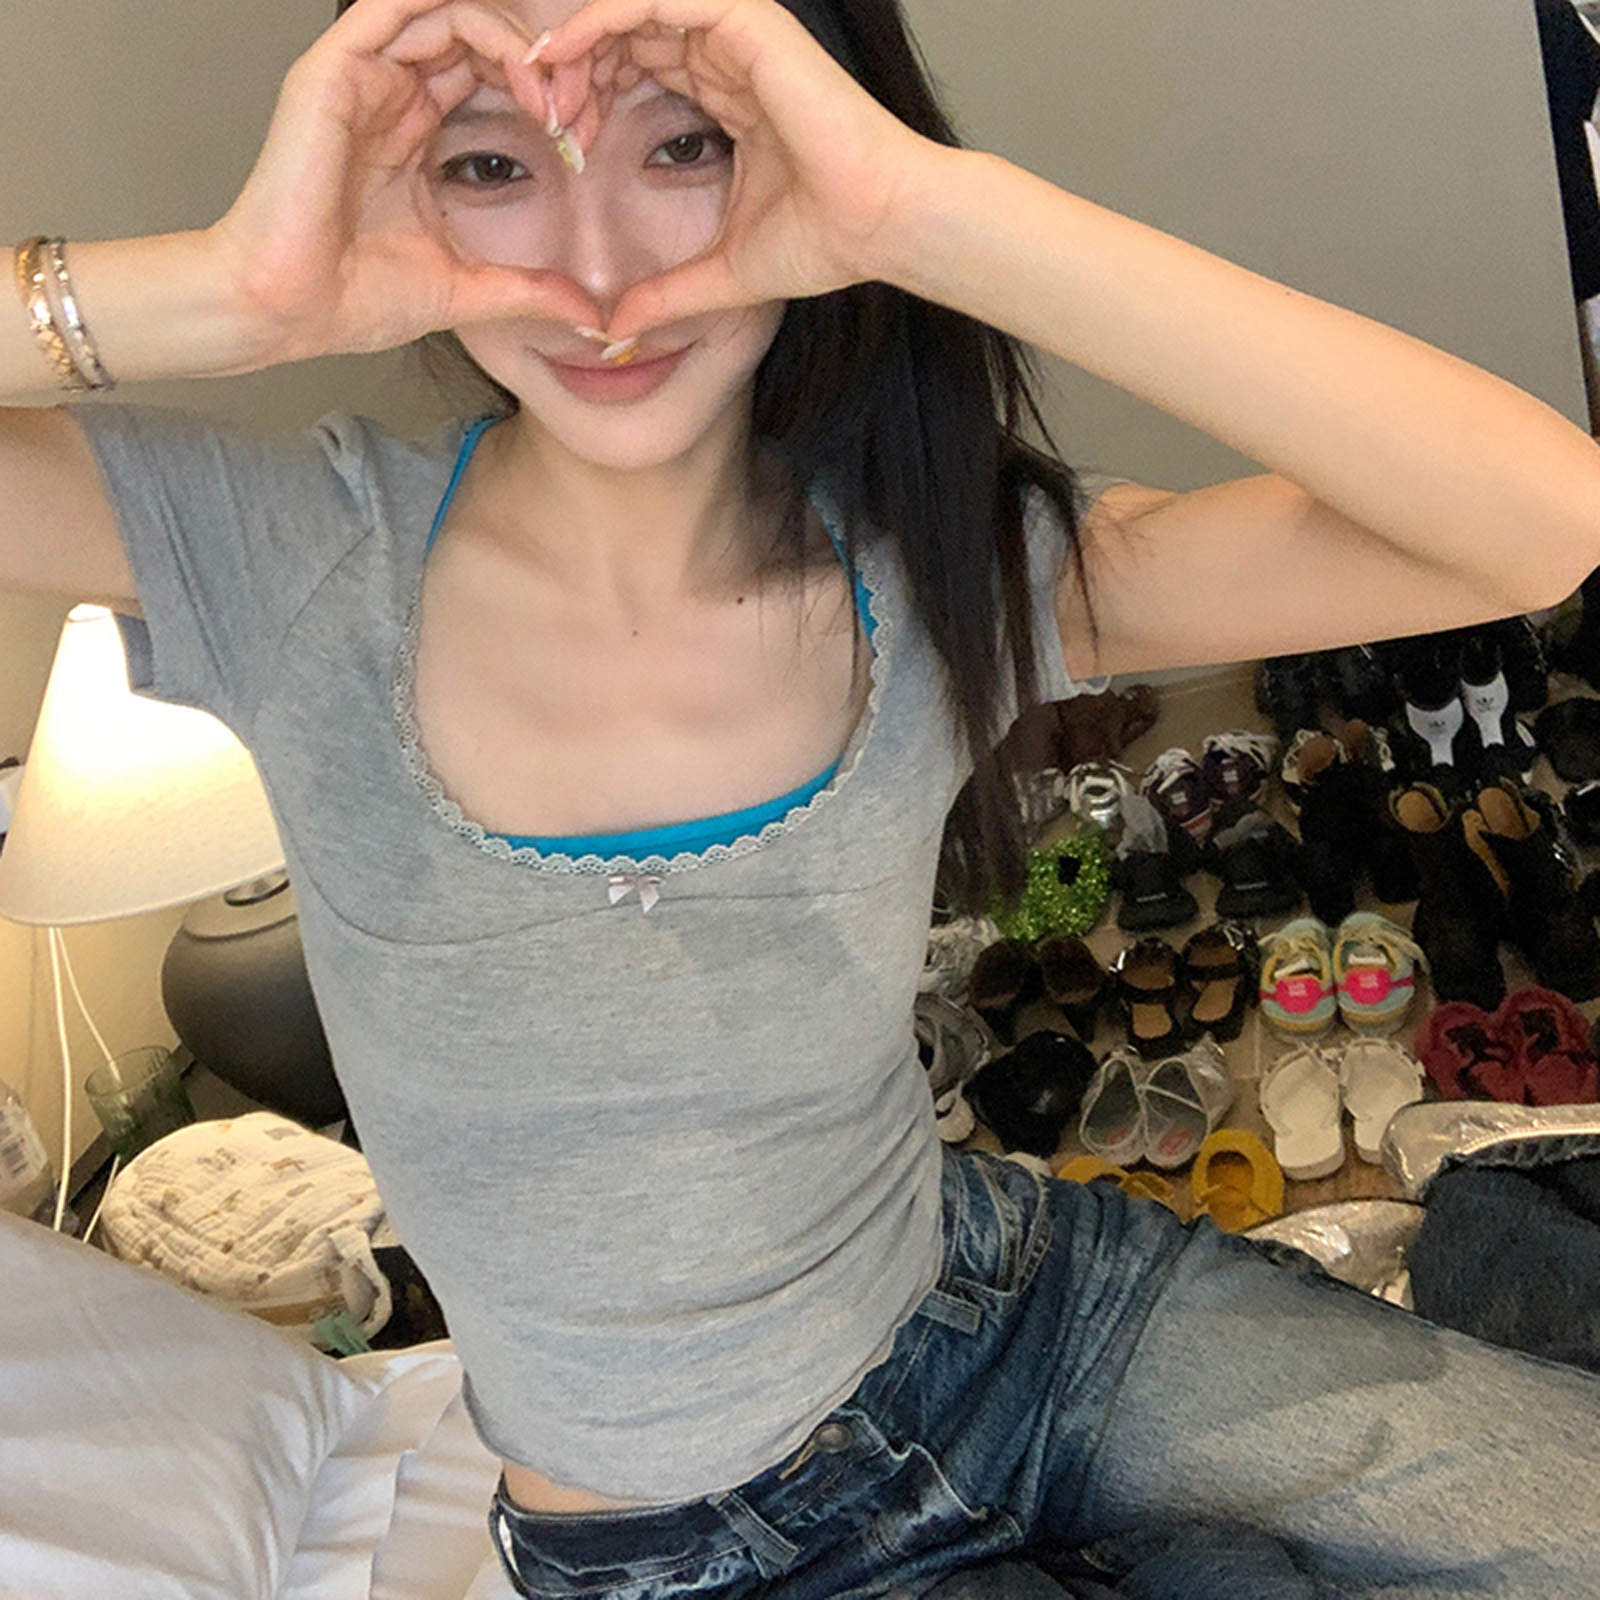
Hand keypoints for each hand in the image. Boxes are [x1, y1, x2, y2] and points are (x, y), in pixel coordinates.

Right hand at [209, 0, 604, 363]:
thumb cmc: (352, 299)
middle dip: (532, 57)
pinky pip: (395, 5)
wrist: (286, 310)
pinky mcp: (334, 71)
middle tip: (572, 104)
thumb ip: (527, 290)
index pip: (482, 70)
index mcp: (412, 131)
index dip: (536, 86)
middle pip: (470, 31)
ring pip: (442, 8)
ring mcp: (359, 78)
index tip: (577, 132)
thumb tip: (588, 315)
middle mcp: (387, 94)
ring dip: (505, 36)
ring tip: (545, 89)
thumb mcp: (465, 290)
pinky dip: (459, 12)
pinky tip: (508, 53)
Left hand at [535, 0, 940, 340]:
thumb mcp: (723, 273)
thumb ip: (668, 295)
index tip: (560, 138)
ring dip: (583, 40)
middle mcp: (733, 58)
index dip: (595, 92)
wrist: (882, 226)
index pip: (645, 66)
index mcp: (731, 96)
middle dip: (578, 65)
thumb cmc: (827, 242)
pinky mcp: (750, 26)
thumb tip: (616, 333)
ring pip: (638, 8)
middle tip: (541, 111)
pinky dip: (607, 16)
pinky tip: (569, 51)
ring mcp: (742, 36)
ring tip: (545, 82)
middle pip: (631, 32)